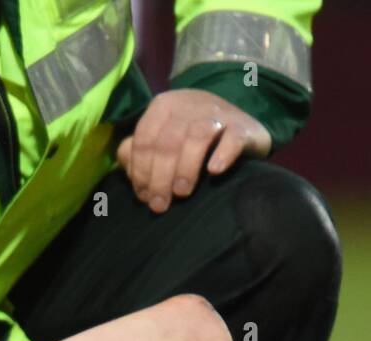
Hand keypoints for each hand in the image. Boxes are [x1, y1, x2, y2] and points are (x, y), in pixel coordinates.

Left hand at [117, 89, 270, 213]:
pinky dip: (223, 154)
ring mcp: (218, 113)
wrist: (240, 125)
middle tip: (160, 205)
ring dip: (186, 168)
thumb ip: (139, 151)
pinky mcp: (243, 126)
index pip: (145, 138)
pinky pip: (232, 138)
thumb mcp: (163, 138)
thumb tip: (127, 167)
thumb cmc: (192, 137)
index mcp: (164, 106)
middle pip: (169, 141)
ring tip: (181, 193)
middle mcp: (190, 105)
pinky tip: (214, 172)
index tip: (143, 196)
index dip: (141, 170)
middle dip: (160, 177)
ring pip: (197, 137)